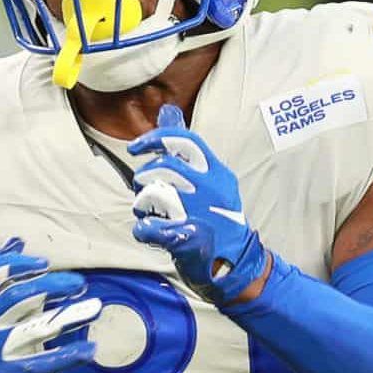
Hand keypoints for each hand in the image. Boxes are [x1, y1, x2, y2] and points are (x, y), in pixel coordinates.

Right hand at [0, 238, 101, 372]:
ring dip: (69, 317)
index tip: (44, 263)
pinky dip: (67, 356)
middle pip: (18, 299)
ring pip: (36, 329)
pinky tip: (89, 349)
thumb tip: (17, 240)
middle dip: (51, 287)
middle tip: (79, 282)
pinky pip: (41, 363)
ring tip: (96, 308)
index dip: (18, 266)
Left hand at [130, 103, 271, 303]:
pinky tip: (151, 231)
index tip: (135, 148)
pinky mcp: (185, 239)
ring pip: (152, 195)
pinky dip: (144, 229)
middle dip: (144, 177)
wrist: (237, 263)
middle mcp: (210, 190)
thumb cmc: (217, 217)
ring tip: (151, 213)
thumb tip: (167, 109)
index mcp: (217, 173)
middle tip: (144, 189)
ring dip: (143, 204)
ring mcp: (199, 214)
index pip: (184, 140)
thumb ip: (184, 147)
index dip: (155, 139)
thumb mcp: (209, 178)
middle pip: (163, 167)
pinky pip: (148, 227)